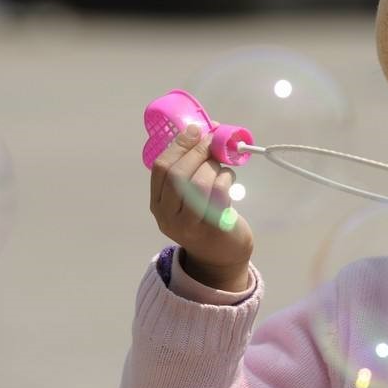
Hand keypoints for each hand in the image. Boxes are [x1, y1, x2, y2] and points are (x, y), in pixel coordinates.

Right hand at [149, 124, 252, 290]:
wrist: (220, 257)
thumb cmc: (205, 217)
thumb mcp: (189, 196)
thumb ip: (190, 169)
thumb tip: (205, 129)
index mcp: (158, 204)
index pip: (161, 169)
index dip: (178, 146)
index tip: (195, 130)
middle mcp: (168, 216)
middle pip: (177, 175)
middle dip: (197, 152)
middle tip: (212, 141)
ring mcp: (189, 225)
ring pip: (198, 184)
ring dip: (213, 166)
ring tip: (222, 165)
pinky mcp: (212, 229)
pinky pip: (219, 195)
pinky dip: (226, 179)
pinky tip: (230, 178)